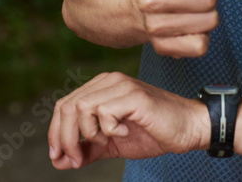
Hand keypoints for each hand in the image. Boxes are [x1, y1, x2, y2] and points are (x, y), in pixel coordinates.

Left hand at [47, 71, 207, 169]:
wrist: (187, 129)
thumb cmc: (151, 133)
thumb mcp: (111, 144)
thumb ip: (86, 150)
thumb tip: (58, 161)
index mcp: (100, 87)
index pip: (64, 105)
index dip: (55, 133)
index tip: (59, 158)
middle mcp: (108, 81)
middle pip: (68, 106)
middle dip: (65, 138)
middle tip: (77, 160)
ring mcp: (121, 85)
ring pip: (82, 107)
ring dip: (90, 134)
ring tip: (109, 140)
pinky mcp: (134, 96)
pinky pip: (105, 112)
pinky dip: (109, 129)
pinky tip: (125, 132)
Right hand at [136, 0, 217, 57]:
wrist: (128, 7)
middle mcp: (148, 1)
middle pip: (208, 0)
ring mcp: (153, 28)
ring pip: (207, 24)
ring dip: (204, 16)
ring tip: (189, 10)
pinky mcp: (162, 49)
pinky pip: (199, 47)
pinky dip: (199, 38)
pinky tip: (187, 28)